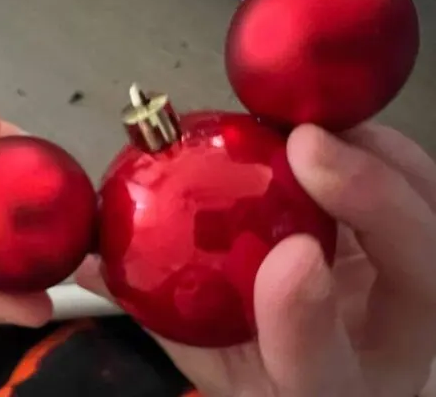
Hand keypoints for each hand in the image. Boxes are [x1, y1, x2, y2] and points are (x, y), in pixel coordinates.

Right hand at [78, 124, 435, 396]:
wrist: (338, 366)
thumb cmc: (278, 364)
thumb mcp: (215, 356)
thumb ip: (156, 309)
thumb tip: (86, 250)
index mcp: (329, 388)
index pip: (324, 373)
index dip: (302, 317)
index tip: (280, 257)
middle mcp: (393, 347)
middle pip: (423, 280)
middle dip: (373, 198)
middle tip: (304, 141)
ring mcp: (422, 293)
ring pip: (433, 222)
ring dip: (382, 156)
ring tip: (317, 119)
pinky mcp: (426, 246)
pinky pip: (426, 187)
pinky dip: (385, 145)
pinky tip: (339, 121)